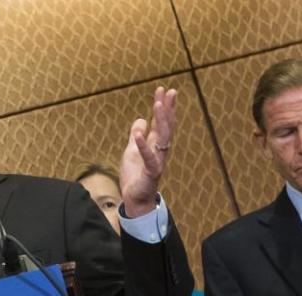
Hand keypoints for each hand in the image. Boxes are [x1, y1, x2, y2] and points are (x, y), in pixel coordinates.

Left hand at [119, 86, 176, 216]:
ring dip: (161, 121)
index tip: (165, 90)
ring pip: (162, 138)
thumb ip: (137, 136)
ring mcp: (157, 160)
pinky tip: (139, 133)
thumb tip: (141, 120)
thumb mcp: (132, 151)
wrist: (135, 199)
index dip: (163, 107)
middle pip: (165, 126)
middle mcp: (159, 151)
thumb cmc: (135, 176)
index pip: (161, 122)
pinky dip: (143, 145)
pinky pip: (148, 157)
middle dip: (167, 108)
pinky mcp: (151, 171)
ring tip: (158, 105)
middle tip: (170, 92)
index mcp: (155, 145)